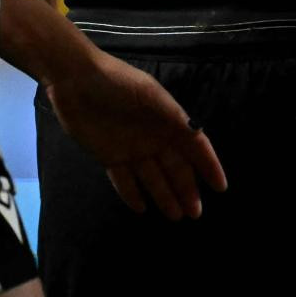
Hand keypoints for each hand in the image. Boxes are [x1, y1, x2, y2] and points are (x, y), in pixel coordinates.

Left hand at [45, 50, 227, 218]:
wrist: (75, 80)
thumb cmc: (116, 82)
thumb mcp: (148, 94)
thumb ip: (172, 114)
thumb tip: (196, 132)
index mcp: (167, 120)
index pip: (194, 147)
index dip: (208, 165)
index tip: (220, 186)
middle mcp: (154, 137)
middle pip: (175, 168)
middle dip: (187, 189)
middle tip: (195, 213)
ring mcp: (132, 149)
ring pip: (153, 178)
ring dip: (165, 197)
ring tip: (176, 216)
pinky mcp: (109, 156)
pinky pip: (124, 180)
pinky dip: (132, 194)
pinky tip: (141, 208)